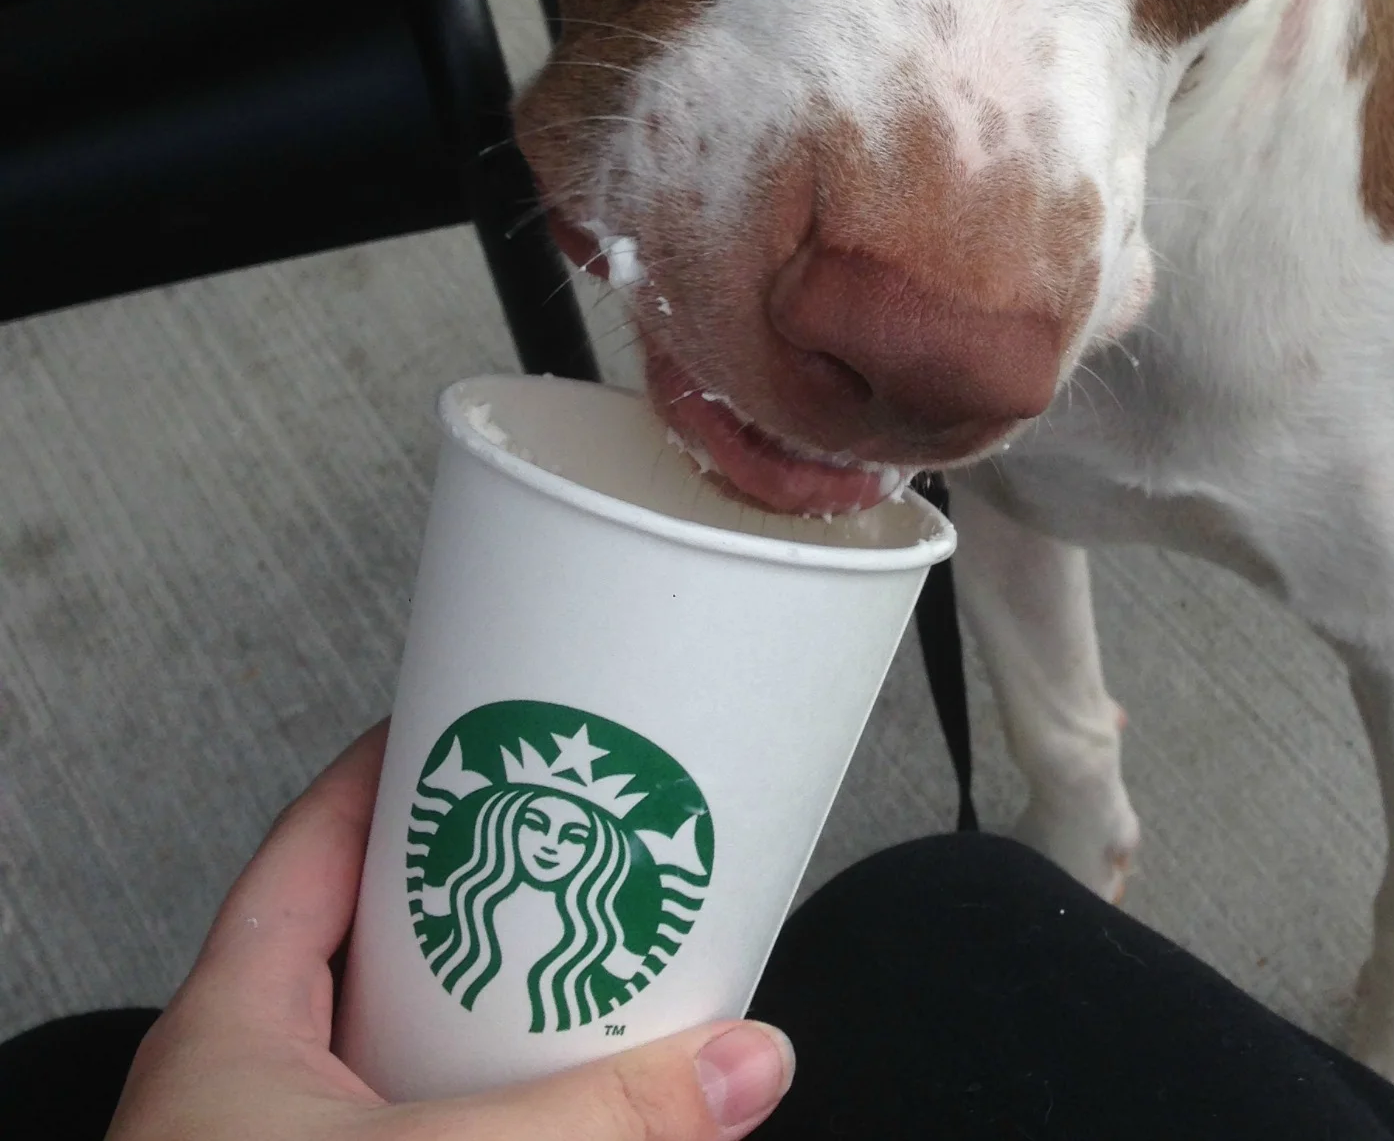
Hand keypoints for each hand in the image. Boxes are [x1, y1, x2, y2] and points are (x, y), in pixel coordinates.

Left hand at [107, 726, 792, 1139]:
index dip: (399, 765)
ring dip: (508, 1012)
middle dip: (486, 891)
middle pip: (382, 942)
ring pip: (418, 1052)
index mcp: (228, 1034)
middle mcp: (255, 1096)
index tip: (489, 715)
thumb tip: (743, 1062)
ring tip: (612, 959)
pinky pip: (445, 1125)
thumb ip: (595, 1123)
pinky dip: (510, 1107)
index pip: (316, 841)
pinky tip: (583, 1105)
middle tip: (589, 837)